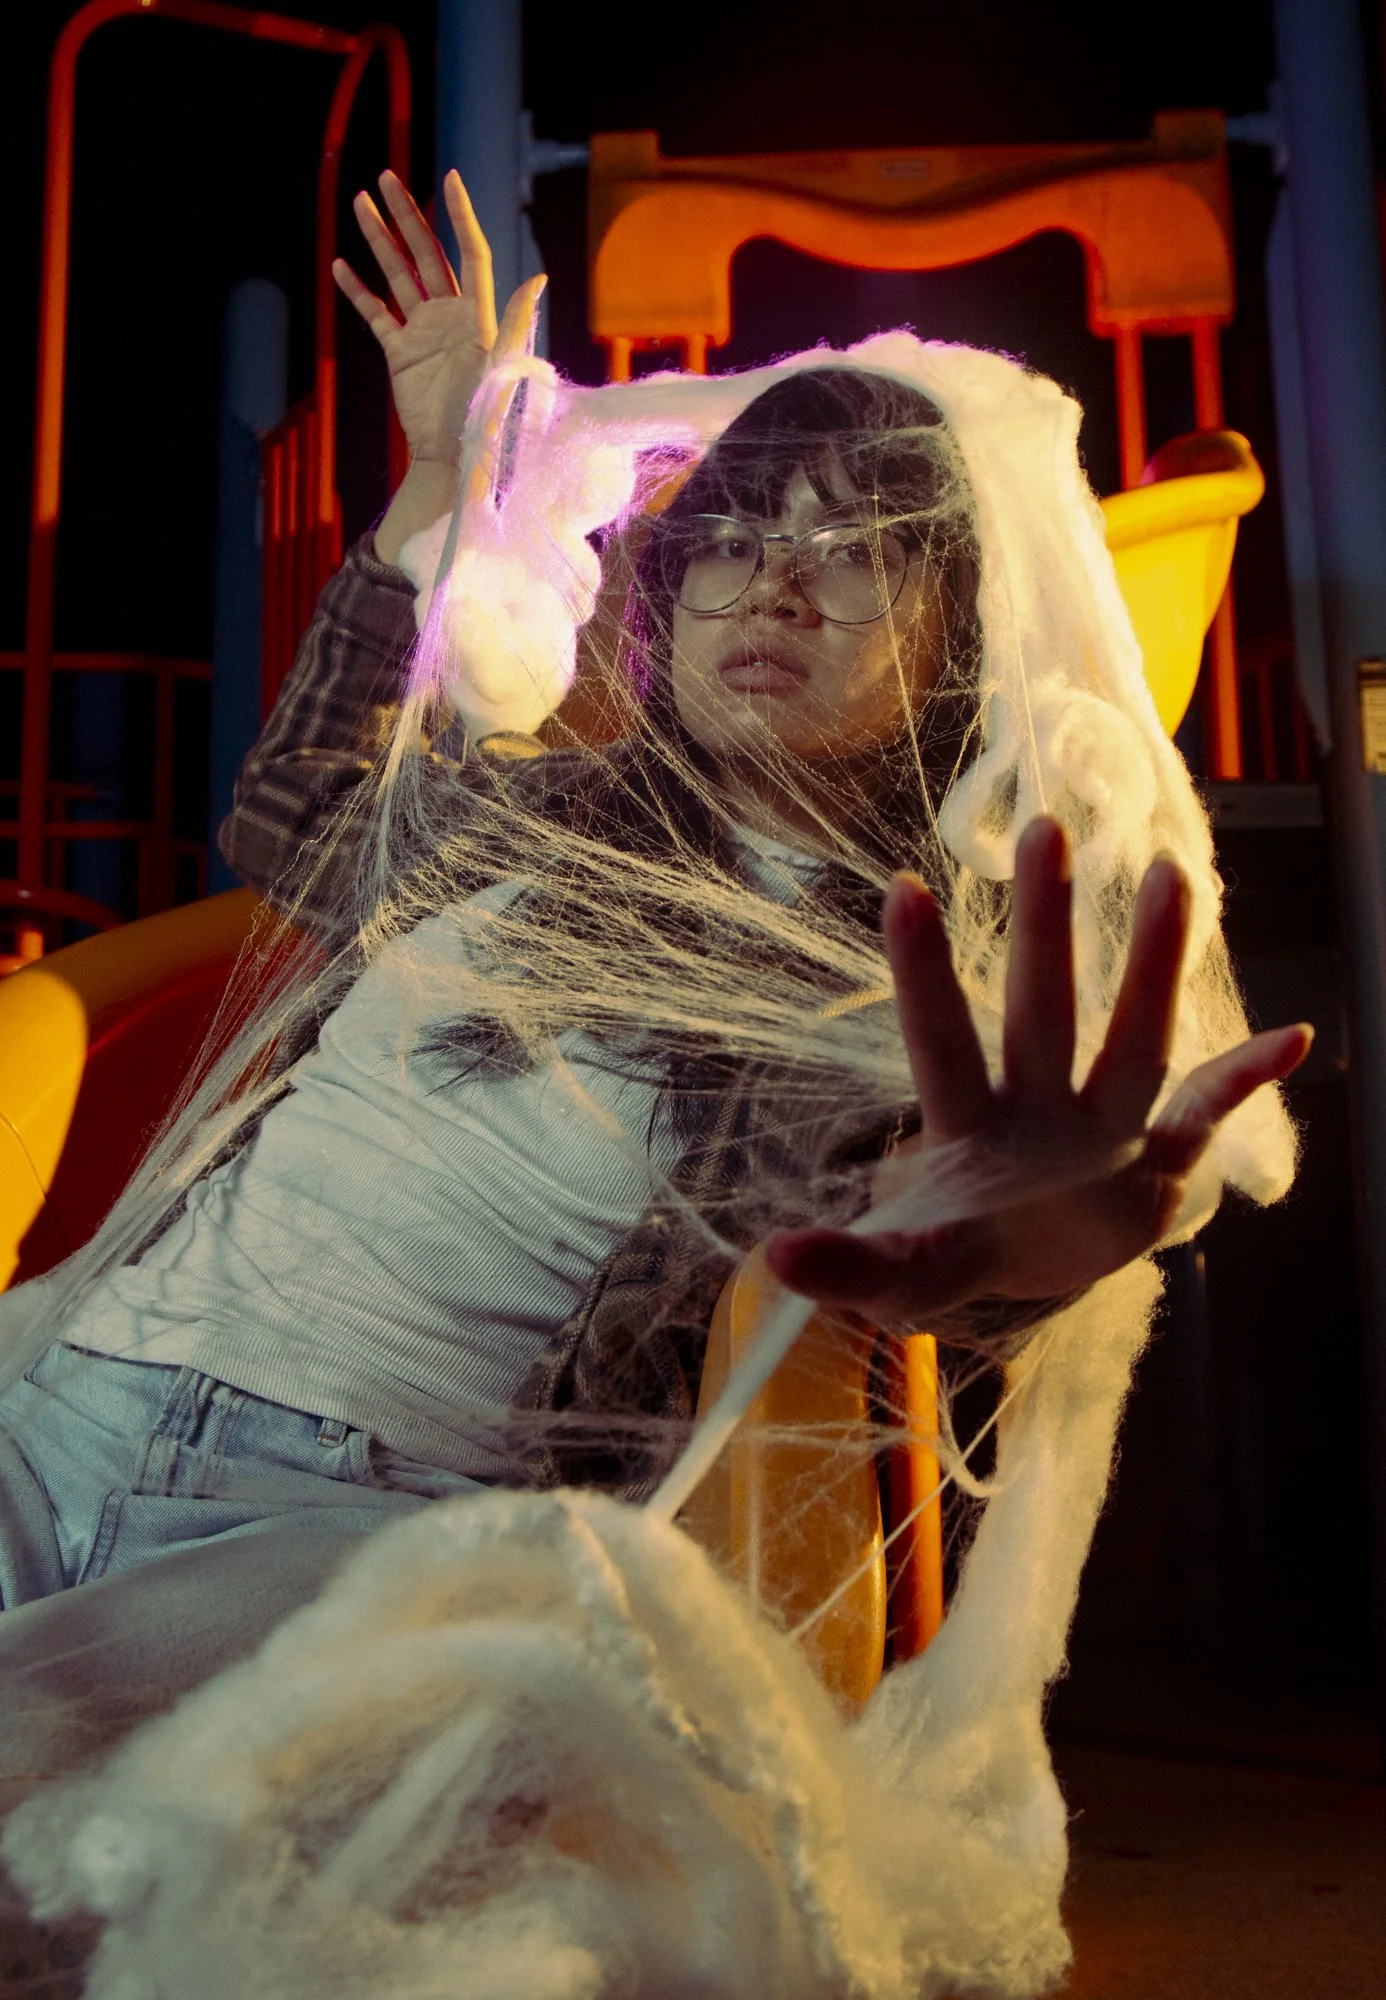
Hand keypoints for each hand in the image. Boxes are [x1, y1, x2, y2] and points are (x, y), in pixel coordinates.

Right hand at [333, 168, 543, 468]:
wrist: (455, 456)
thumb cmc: (487, 417)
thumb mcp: (504, 366)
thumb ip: (514, 319)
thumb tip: (538, 278)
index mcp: (478, 314)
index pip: (470, 253)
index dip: (460, 215)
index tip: (450, 178)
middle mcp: (450, 315)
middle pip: (426, 253)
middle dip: (406, 214)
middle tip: (384, 177)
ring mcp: (422, 332)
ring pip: (397, 275)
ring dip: (379, 240)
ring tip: (359, 203)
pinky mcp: (399, 352)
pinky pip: (375, 314)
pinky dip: (358, 291)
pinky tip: (341, 265)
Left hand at [765, 817, 1310, 1327]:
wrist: (1025, 1267)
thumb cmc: (955, 1251)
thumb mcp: (900, 1277)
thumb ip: (846, 1267)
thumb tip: (771, 1256)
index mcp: (969, 1130)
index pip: (942, 1041)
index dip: (922, 972)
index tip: (899, 887)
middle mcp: (1035, 1109)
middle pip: (1042, 1010)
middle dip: (1047, 927)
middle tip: (1045, 827)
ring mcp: (1100, 1128)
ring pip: (1133, 1039)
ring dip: (1154, 964)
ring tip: (1172, 875)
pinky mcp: (1155, 1161)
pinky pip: (1206, 1114)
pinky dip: (1246, 1080)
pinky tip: (1292, 1038)